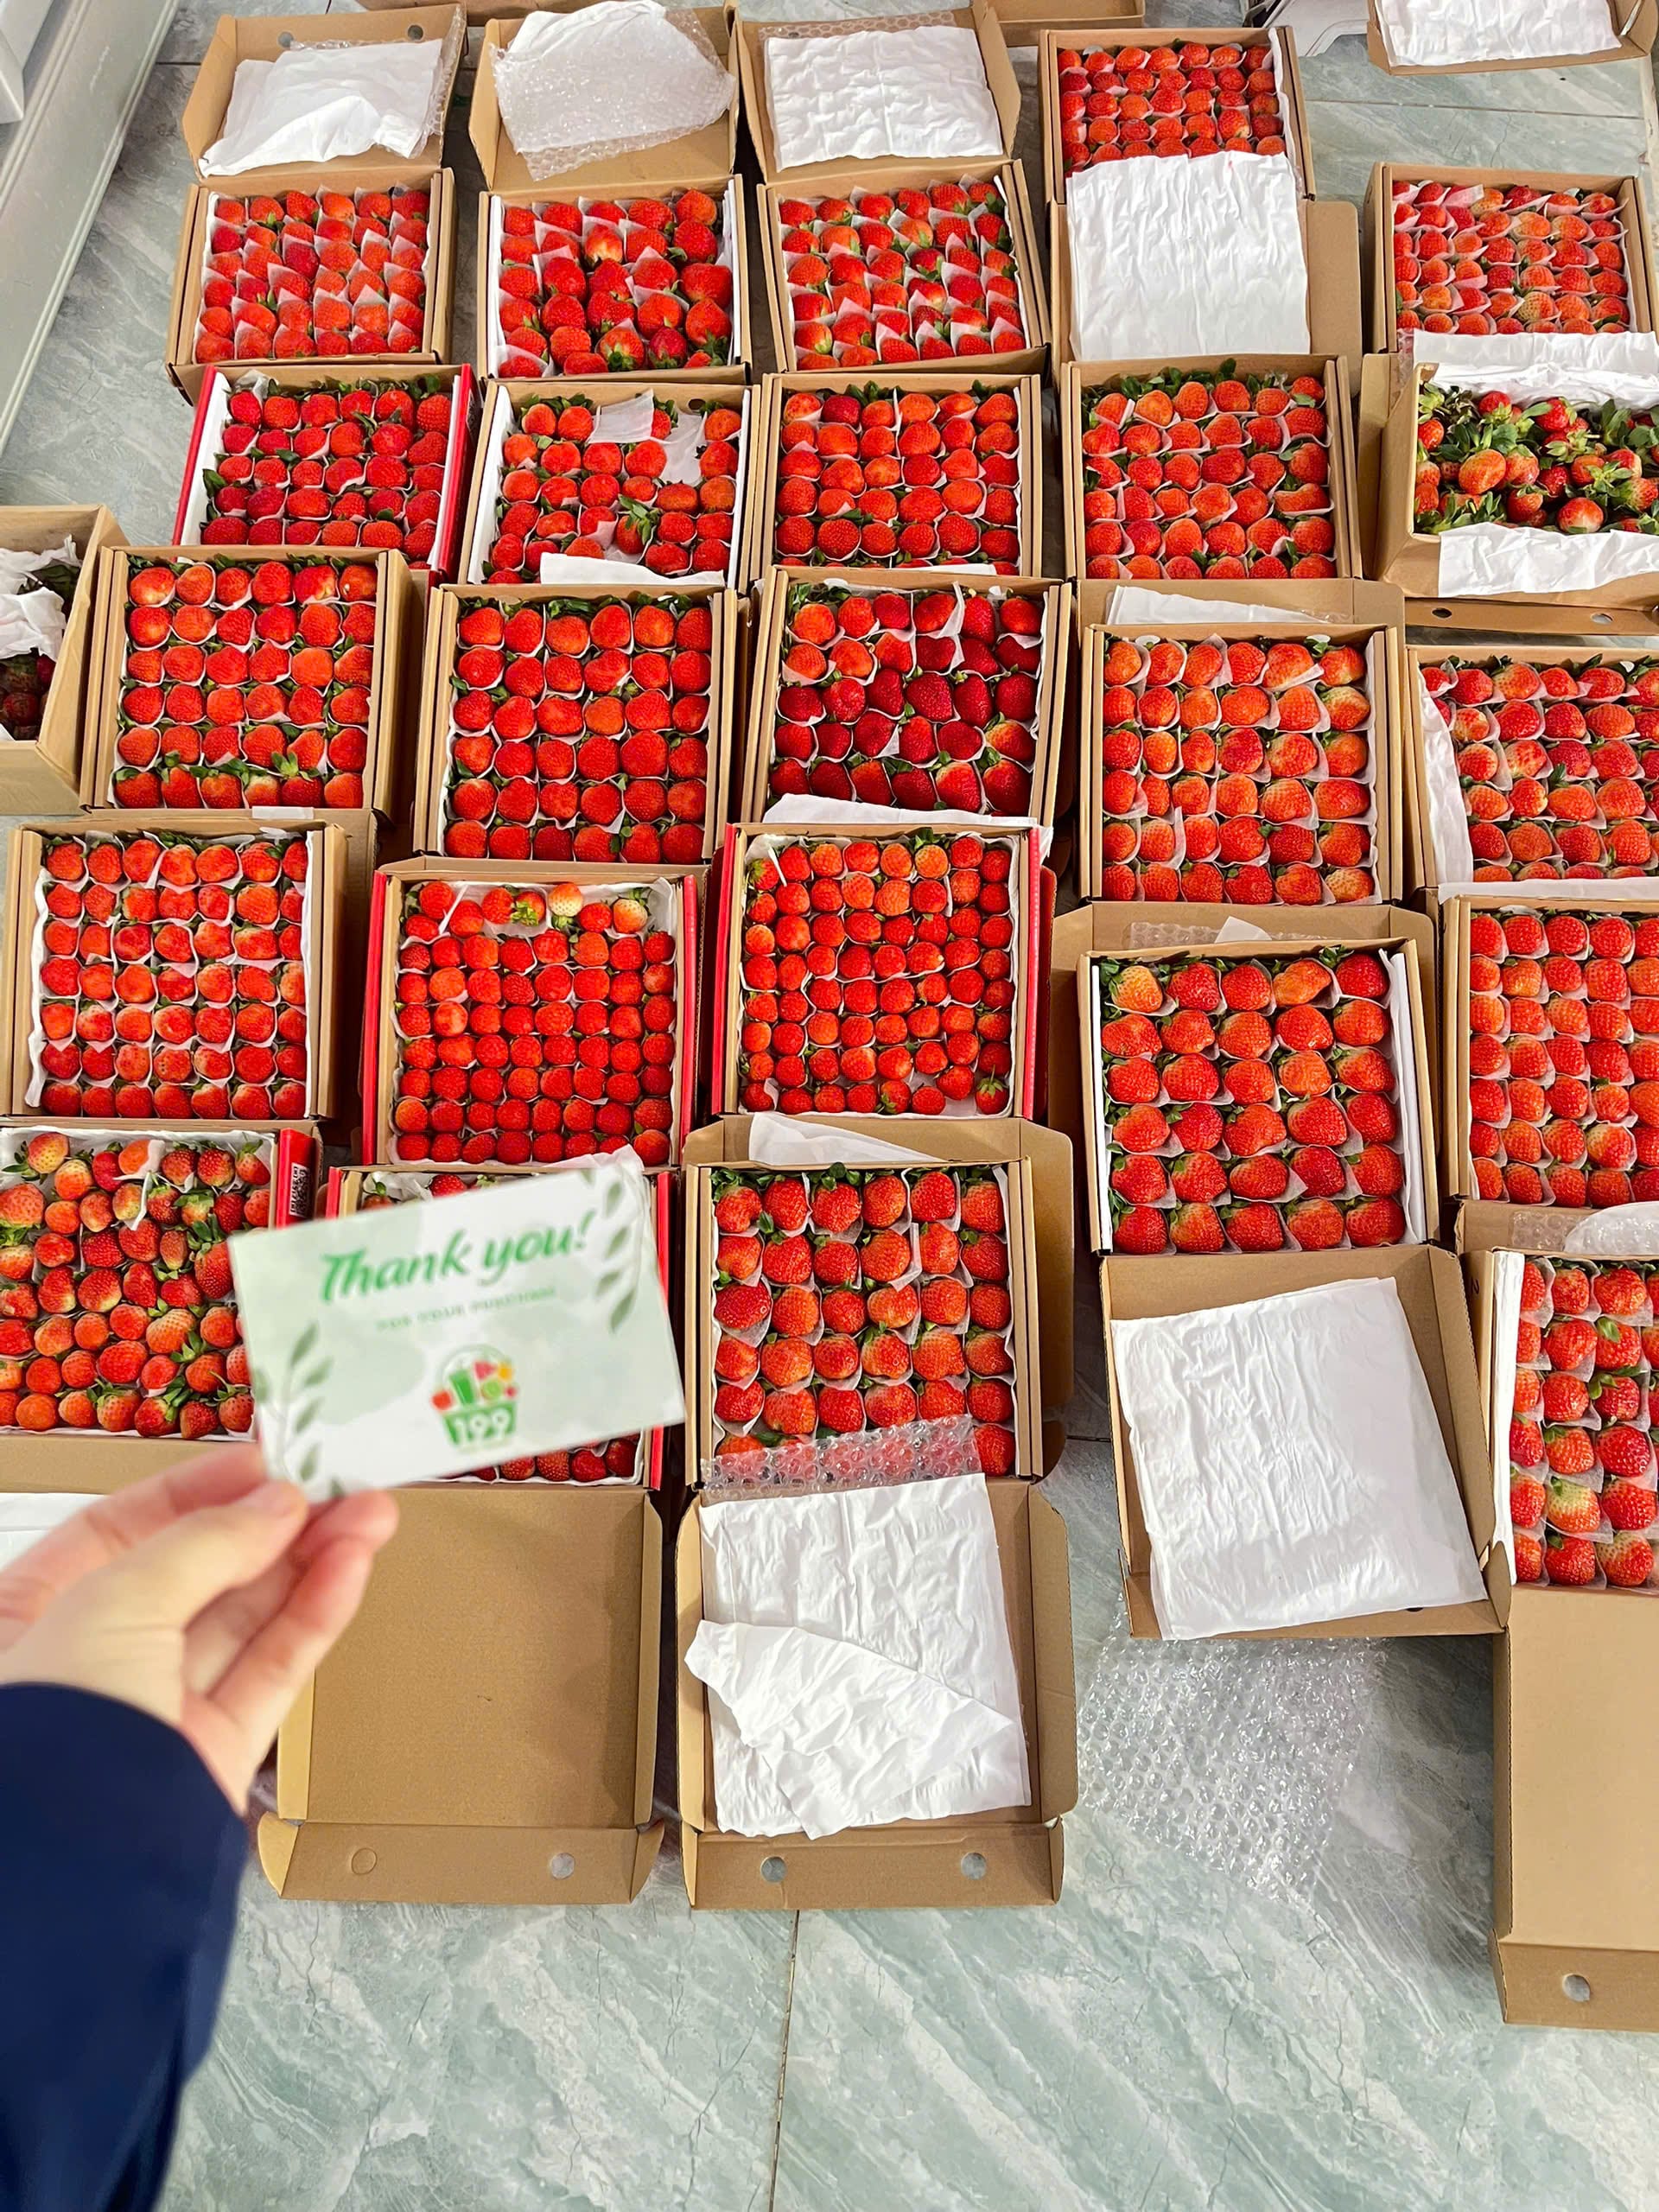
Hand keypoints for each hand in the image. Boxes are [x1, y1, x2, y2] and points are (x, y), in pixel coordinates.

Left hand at [0, 1448, 396, 1807]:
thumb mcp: (115, 1600)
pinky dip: (314, 1617)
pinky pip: (269, 1673)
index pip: (120, 1530)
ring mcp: (152, 1709)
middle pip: (195, 1572)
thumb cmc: (50, 1724)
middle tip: (339, 1481)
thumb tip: (278, 1504)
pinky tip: (351, 1568)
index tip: (266, 1461)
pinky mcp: (210, 1754)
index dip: (196, 1492)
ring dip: (311, 1561)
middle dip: (272, 1524)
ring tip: (371, 1513)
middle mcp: (88, 1660)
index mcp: (29, 1613)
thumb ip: (205, 1543)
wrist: (67, 1867)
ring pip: (243, 1620)